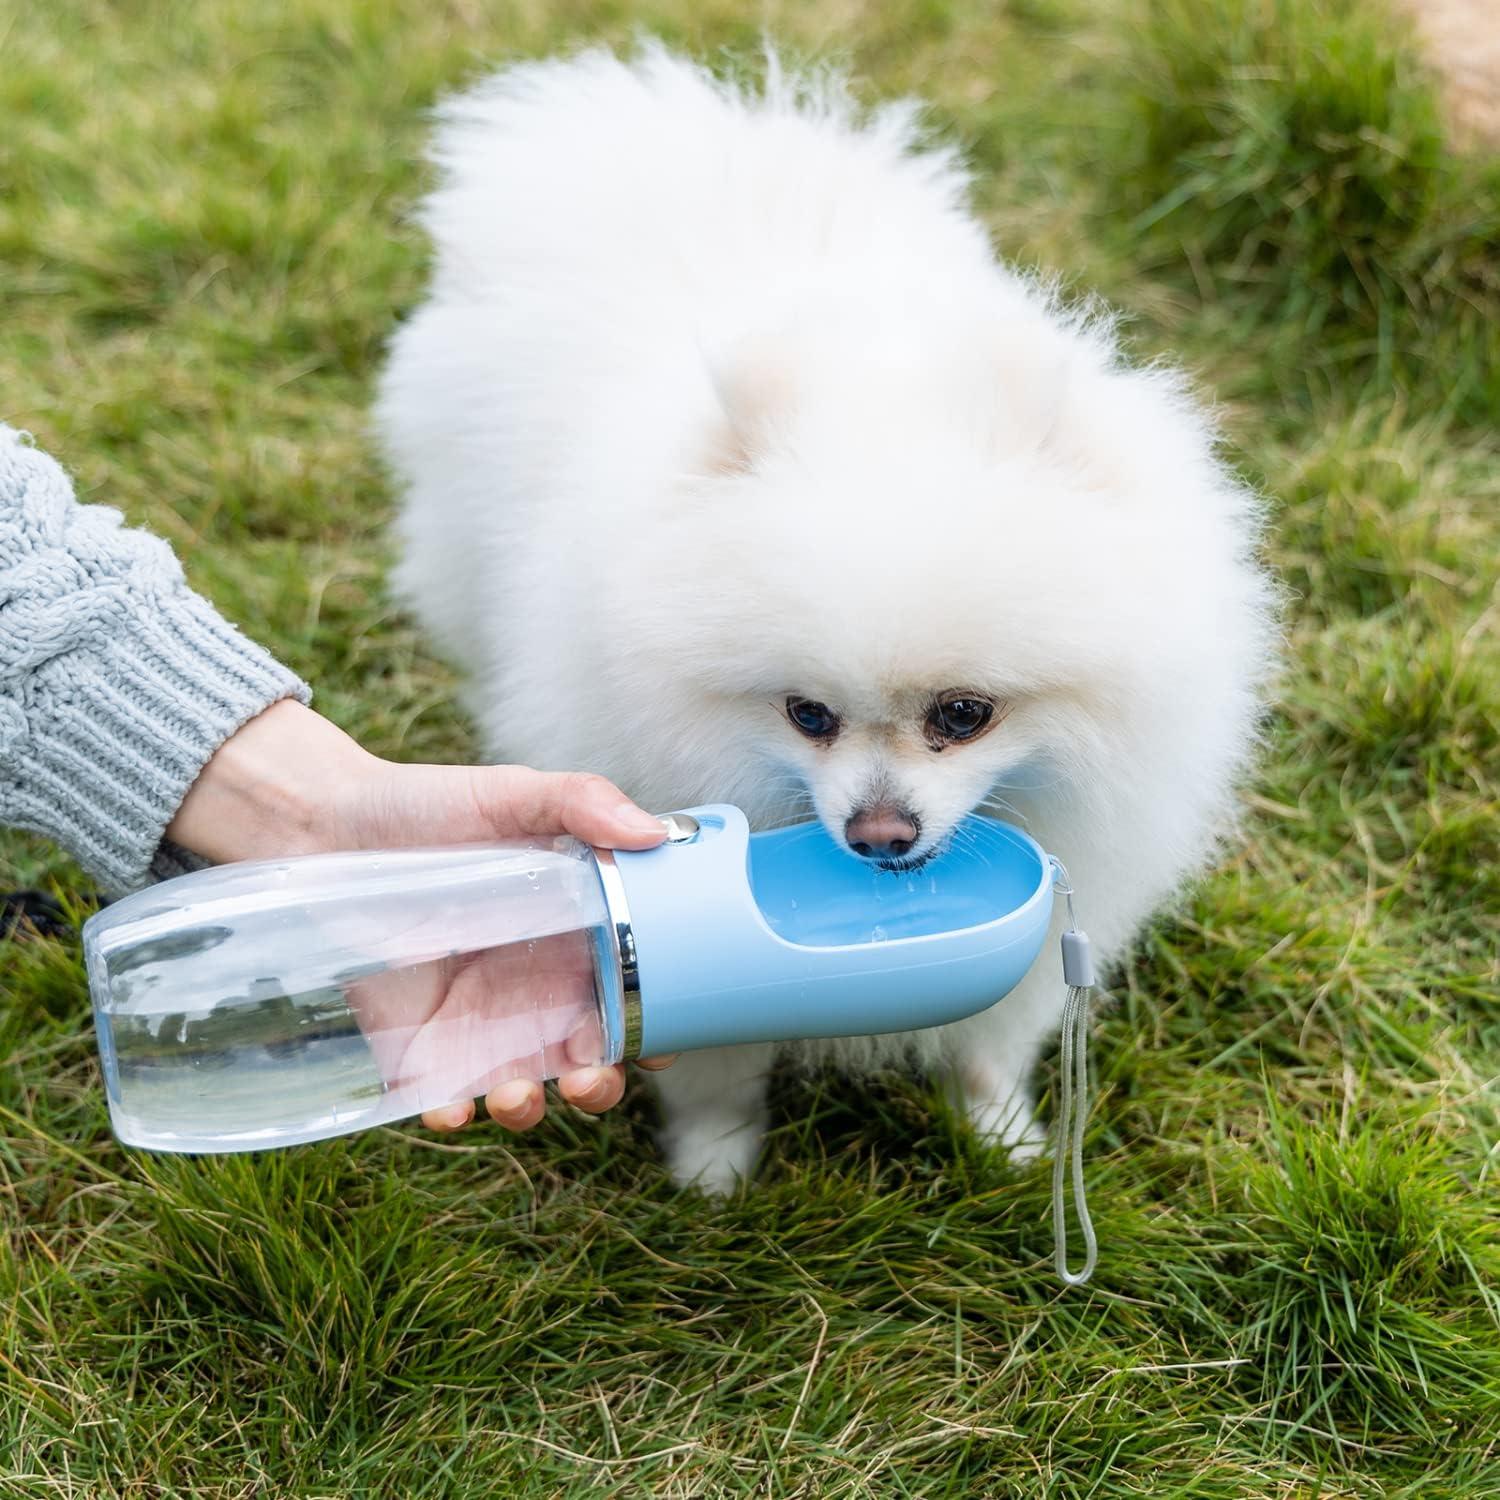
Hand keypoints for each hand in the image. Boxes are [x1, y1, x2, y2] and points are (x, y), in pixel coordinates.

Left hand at [166, 699, 676, 1130]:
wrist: (323, 827)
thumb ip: (583, 803)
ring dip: (530, 1106)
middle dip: (600, 1084)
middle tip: (588, 1078)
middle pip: (590, 1057)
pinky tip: (448, 1109)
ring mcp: (478, 1022)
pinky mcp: (417, 1045)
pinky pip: (443, 1097)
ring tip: (513, 1095)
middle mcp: (535, 988)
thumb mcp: (511, 793)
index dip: (654, 1024)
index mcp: (575, 935)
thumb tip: (655, 834)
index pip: (631, 992)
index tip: (661, 1041)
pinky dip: (451, 1114)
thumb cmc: (426, 805)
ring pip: (526, 1088)